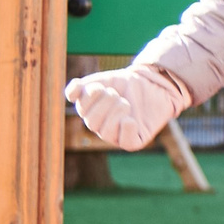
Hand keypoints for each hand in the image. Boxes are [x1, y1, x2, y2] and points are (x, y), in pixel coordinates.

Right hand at [64, 65, 188, 151]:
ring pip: (107, 133)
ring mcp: (118, 134)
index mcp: (91, 112)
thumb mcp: (102, 81)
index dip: (89, 97)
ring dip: (114, 114)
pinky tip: (130, 120)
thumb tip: (70, 95)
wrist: (152, 83)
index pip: (82, 109)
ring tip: (125, 103)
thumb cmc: (125, 84)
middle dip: (104, 104)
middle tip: (116, 94)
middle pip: (92, 122)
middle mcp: (101, 127)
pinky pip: (127, 143)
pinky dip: (126, 130)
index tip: (101, 87)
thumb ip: (83, 87)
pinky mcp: (135, 140)